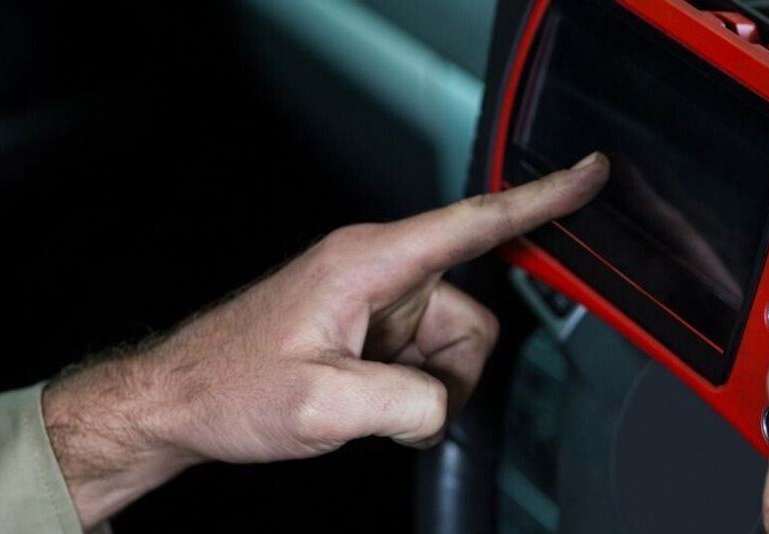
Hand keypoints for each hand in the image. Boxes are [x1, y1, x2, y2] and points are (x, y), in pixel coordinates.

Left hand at [42, 154, 608, 527]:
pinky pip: (428, 361)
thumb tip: (443, 406)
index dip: (541, 200)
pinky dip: (411, 391)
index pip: (474, 222)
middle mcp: (378, 271)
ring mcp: (377, 301)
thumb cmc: (229, 386)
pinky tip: (365, 400)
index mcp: (368, 263)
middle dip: (449, 374)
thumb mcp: (319, 406)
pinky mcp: (371, 328)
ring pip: (454, 347)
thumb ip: (403, 403)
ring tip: (365, 404)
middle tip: (392, 404)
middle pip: (473, 318)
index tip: (588, 175)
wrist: (181, 401)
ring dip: (426, 389)